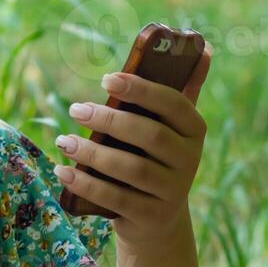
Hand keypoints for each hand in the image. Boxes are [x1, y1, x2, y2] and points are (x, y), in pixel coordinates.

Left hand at [53, 44, 212, 252]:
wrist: (158, 220)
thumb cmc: (157, 158)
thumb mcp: (172, 128)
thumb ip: (183, 89)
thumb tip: (204, 46)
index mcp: (195, 130)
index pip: (173, 103)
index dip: (141, 90)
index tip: (107, 79)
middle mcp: (190, 161)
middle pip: (150, 135)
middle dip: (109, 120)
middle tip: (75, 109)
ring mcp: (173, 192)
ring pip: (132, 169)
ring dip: (93, 153)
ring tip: (64, 140)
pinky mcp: (152, 217)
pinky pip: (116, 199)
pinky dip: (87, 185)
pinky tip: (63, 171)